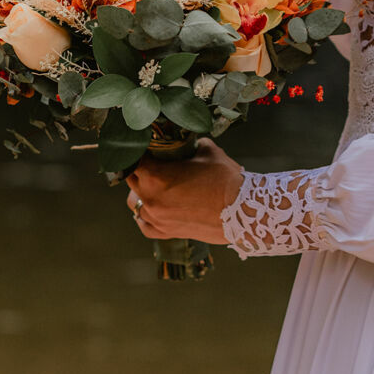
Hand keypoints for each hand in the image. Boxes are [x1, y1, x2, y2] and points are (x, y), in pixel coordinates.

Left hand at [126, 138, 244, 243]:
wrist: (241, 211)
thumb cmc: (224, 178)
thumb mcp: (207, 150)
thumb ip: (192, 144)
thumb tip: (188, 141)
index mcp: (156, 176)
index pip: (133, 158)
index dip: (138, 149)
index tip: (145, 143)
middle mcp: (150, 199)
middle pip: (131, 179)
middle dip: (139, 167)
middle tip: (152, 160)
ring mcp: (157, 218)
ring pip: (134, 202)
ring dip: (140, 191)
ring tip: (153, 184)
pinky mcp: (166, 232)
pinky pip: (144, 224)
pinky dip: (145, 215)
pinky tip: (152, 207)